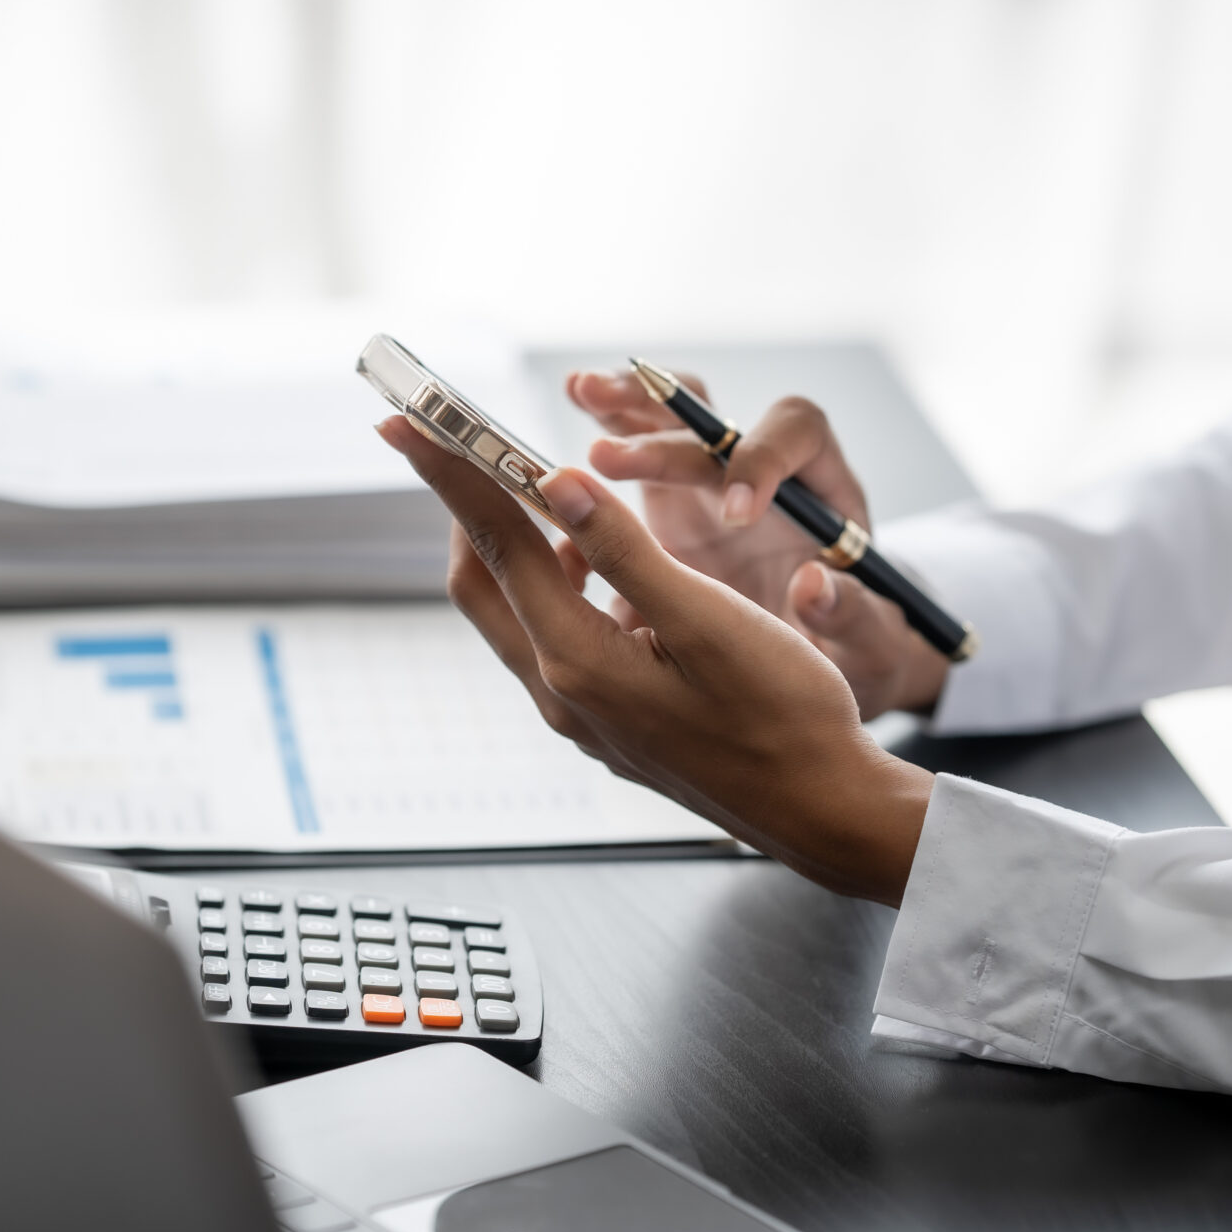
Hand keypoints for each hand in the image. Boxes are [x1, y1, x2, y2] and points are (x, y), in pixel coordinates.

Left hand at [377, 414, 931, 904]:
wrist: (822, 808)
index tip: (409, 423)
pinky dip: (560, 586)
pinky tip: (604, 568)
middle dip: (468, 508)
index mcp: (580, 662)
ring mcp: (581, 714)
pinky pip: (556, 638)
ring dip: (519, 547)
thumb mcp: (710, 622)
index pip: (496, 545)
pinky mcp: (606, 721)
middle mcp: (563, 693)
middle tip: (461, 446)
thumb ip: (627, 552)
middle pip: (482, 583)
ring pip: (518, 612)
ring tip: (543, 495)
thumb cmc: (785, 718)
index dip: (453, 475)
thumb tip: (555, 485)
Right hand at [567, 368, 949, 717]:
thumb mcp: (869, 644)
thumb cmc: (856, 643)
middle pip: (716, 419)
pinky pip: (640, 438)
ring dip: (627, 401)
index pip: (796, 435)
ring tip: (580, 392)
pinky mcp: (674, 494)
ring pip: (672, 413)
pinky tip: (569, 405)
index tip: (735, 513)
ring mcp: (714, 475)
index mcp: (822, 490)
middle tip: (610, 461)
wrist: (825, 657)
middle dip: (665, 433)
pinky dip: (607, 419)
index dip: (764, 461)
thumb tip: (814, 587)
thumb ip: (851, 617)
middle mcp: (764, 469)